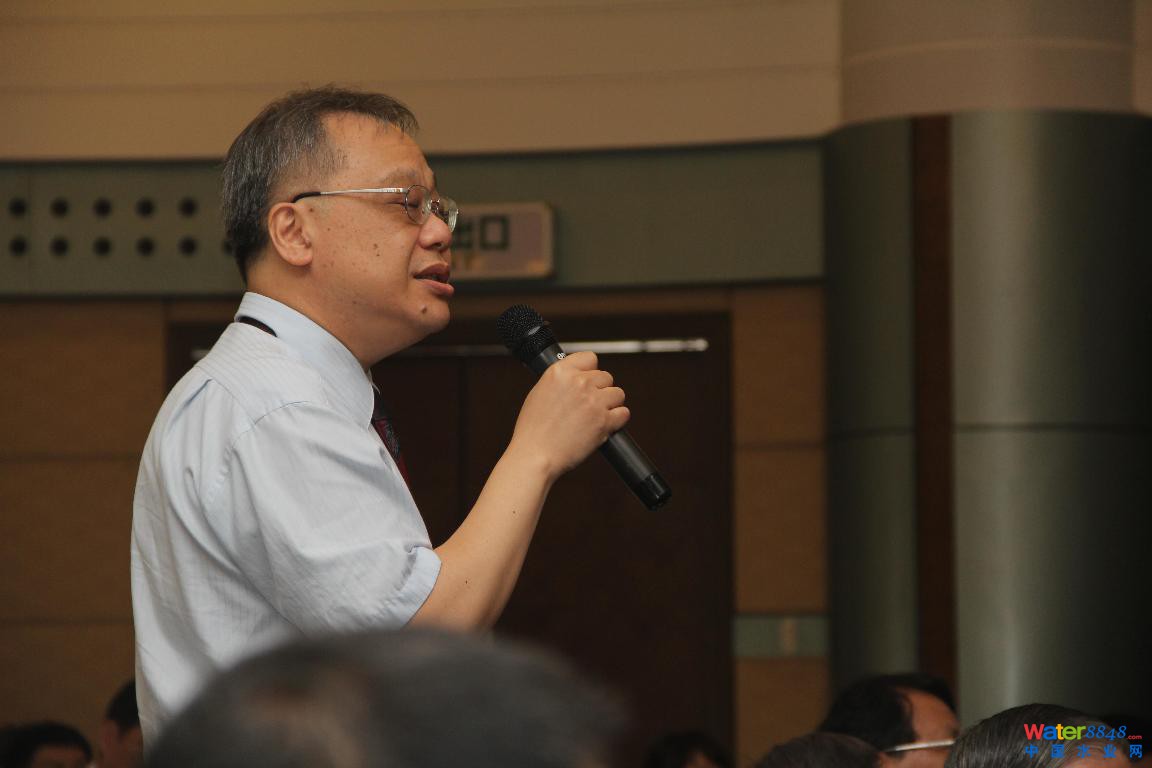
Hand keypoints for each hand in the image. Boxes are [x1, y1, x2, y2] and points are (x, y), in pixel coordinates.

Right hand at [509, 351, 629, 480]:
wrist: (535, 455)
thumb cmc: (533, 431)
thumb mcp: (539, 393)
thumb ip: (561, 382)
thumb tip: (577, 378)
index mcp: (561, 372)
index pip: (589, 358)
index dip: (590, 370)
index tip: (588, 380)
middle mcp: (579, 383)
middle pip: (606, 376)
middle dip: (600, 390)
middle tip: (589, 405)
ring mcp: (594, 401)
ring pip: (618, 394)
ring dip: (610, 404)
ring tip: (596, 416)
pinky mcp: (604, 421)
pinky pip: (624, 413)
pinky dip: (617, 420)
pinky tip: (605, 426)